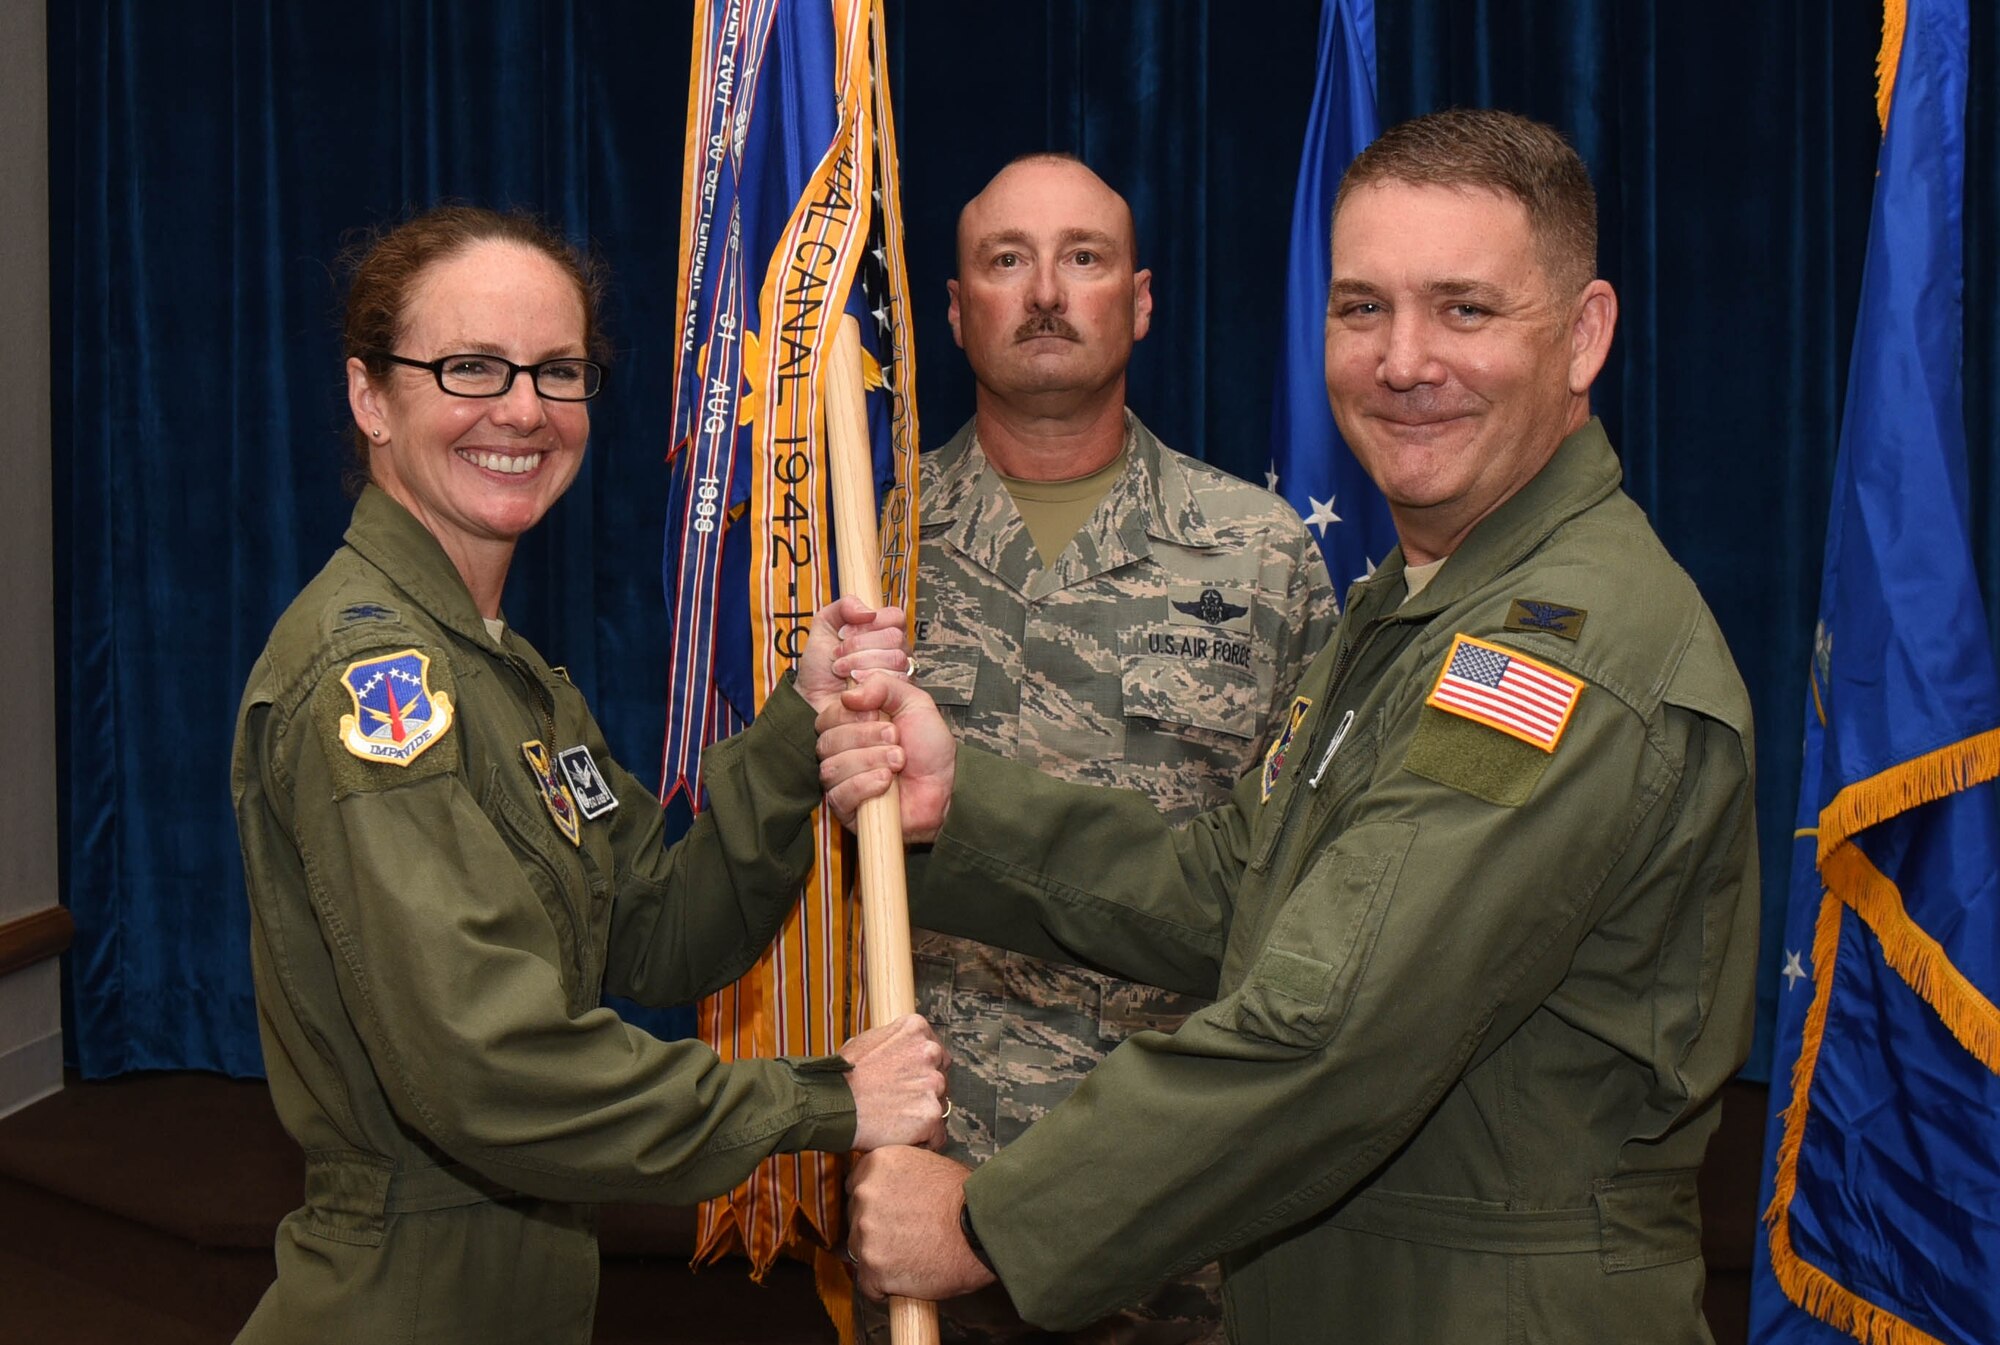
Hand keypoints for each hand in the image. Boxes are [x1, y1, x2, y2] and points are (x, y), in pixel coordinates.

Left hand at [794, 597, 909, 714]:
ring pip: (896, 658)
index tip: (842, 634)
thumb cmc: (820, 666)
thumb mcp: (824, 625)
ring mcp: (900, 673)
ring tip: (843, 672)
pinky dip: (867, 681)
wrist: (813, 698)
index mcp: (883, 631)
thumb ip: (844, 606)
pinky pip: (895, 680)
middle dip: (858, 646)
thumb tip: (869, 611)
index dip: (868, 624)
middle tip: (838, 656)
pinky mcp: (897, 695)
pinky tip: (854, 686)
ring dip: (860, 664)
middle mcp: (896, 651)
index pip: (895, 617)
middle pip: (895, 637)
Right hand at [815, 674, 955, 842]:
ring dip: (869, 761)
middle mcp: (842, 752)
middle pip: (827, 741)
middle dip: (866, 738)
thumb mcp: (914, 704)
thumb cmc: (929, 749)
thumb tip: (849, 693)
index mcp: (852, 726)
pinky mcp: (846, 809)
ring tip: (897, 762)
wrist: (945, 787)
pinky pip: (839, 795)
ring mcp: (842, 781)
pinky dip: (864, 785)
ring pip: (832, 768)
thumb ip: (884, 686)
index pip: (827, 717)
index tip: (879, 716)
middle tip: (895, 740)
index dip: (850, 715)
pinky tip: (885, 783)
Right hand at [839, 1013, 950, 1150]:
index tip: (908, 1082)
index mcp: (916, 1029)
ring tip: (896, 1120)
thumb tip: (903, 1047)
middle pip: (941, 1078)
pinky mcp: (931, 1114)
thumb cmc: (842, 1075)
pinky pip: (938, 1134)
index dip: (922, 1071)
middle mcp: (929, 1052)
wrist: (831, 1104)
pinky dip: (924, 1139)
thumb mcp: (868, 1040)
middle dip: (925, 1092)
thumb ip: (895, 1042)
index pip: (937, 1053)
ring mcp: (933, 1083)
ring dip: (923, 1115)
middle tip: (900, 1103)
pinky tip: (903, 1137)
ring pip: (940, 1106)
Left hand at [848, 1147, 994, 1300]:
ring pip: (860, 1252)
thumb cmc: (965, 1200)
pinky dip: (885, 1286)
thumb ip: (898, 1176)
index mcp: (876, 1164)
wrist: (983, 1229)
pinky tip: (908, 1277)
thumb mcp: (927, 1165)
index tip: (891, 1215)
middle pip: (857, 1220)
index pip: (857, 1187)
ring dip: (880, 1258)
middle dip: (877, 1231)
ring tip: (911, 1256)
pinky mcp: (872, 1267)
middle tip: (906, 1236)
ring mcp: (866, 1231)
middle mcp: (864, 1194)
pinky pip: (868, 1284)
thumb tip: (889, 1189)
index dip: (875, 1205)